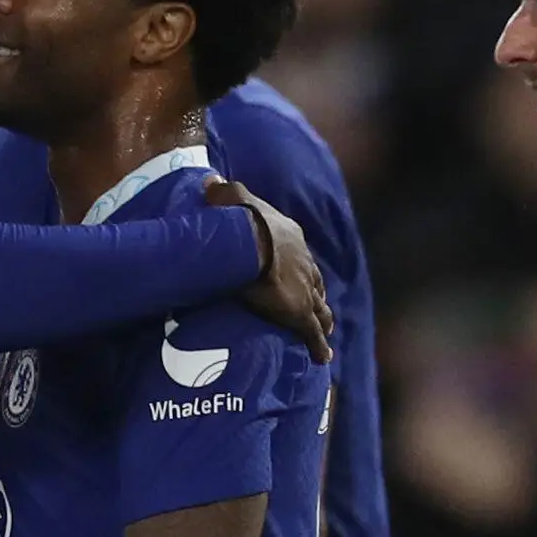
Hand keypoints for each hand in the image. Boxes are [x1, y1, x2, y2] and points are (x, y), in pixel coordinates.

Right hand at [207, 176, 332, 359]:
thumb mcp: (232, 197)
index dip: (298, 264)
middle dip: (315, 293)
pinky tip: (322, 358)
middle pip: (314, 281)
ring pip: (319, 308)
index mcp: (290, 237)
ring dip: (322, 319)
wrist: (251, 243)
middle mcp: (304, 264)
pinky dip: (318, 346)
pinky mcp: (299, 313)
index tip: (297, 272)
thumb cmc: (241, 219)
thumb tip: (211, 179)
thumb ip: (224, 189)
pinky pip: (312, 334)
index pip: (297, 253)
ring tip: (324, 330)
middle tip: (315, 304)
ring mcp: (305, 289)